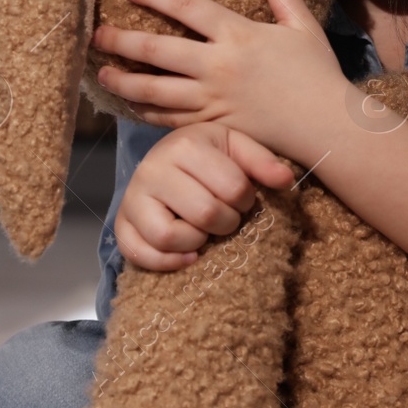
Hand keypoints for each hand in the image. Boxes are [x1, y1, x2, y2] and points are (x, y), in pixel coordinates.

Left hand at [93, 0, 342, 155]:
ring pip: (156, 90)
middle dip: (123, 41)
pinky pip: (171, 120)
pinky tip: (130, 104)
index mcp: (239, 36)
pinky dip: (146, 112)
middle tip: (98, 34)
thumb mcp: (301, 24)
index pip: (187, 8)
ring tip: (101, 72)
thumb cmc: (317, 72)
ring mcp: (213, 101)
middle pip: (159, 51)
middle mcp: (219, 67)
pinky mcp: (213, 126)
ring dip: (124, 80)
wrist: (326, 125)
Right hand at [115, 122, 295, 270]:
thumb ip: (262, 162)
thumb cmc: (208, 155)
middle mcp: (153, 169)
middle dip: (227, 222)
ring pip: (170, 237)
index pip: (232, 188)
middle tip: (227, 216)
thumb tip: (286, 181)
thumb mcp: (236, 147)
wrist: (166, 160)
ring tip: (206, 231)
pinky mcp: (121, 225)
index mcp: (185, 145)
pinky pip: (141, 255)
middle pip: (205, 214)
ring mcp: (132, 198)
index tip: (243, 197)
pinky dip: (169, 262)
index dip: (246, 200)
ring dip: (198, 241)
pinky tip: (190, 254)